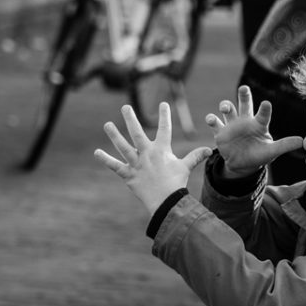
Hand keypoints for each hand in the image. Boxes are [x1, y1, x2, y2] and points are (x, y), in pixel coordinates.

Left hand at [95, 103, 211, 213]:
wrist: (166, 202)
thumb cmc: (176, 184)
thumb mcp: (185, 168)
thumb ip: (195, 156)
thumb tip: (209, 150)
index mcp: (161, 150)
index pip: (164, 129)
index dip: (165, 116)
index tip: (163, 104)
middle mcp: (147, 154)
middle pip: (137, 133)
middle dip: (131, 118)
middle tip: (125, 107)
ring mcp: (136, 164)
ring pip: (123, 146)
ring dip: (114, 135)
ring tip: (107, 124)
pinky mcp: (128, 175)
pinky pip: (115, 166)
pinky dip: (105, 159)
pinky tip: (96, 152)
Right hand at [206, 86, 303, 177]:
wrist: (243, 164)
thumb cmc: (259, 155)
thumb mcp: (272, 151)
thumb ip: (285, 145)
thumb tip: (302, 142)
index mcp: (259, 124)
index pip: (263, 114)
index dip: (265, 109)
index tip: (266, 104)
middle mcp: (245, 120)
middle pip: (244, 103)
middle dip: (243, 95)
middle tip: (244, 88)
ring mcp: (232, 125)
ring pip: (228, 110)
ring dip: (226, 106)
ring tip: (226, 107)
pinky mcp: (221, 133)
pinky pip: (215, 123)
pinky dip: (212, 120)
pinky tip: (212, 119)